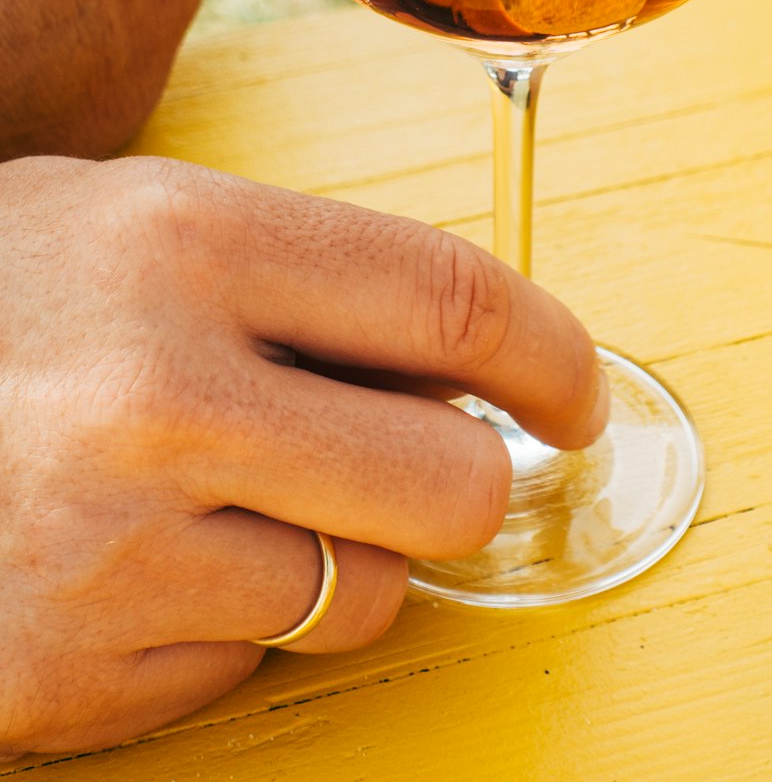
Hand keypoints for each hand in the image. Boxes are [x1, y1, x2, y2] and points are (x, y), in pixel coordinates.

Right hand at [0, 155, 606, 758]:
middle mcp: (158, 394)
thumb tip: (475, 361)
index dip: (553, 356)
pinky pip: (250, 662)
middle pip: (450, 479)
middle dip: (469, 479)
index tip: (576, 395)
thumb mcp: (133, 221)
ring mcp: (114, 547)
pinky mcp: (75, 671)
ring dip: (337, 553)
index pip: (451, 303)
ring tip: (231, 496)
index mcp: (186, 242)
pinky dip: (232, 618)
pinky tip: (144, 557)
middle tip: (427, 461)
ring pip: (367, 593)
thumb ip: (298, 276)